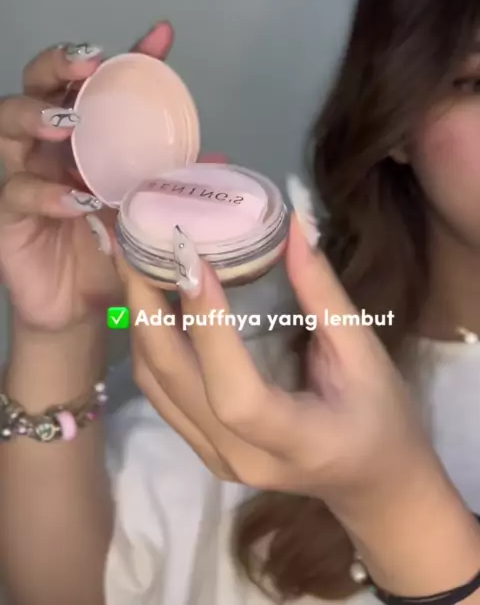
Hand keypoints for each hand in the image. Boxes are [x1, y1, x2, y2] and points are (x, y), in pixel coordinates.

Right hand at [0, 23, 224, 330]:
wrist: (84, 305)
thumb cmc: (112, 248)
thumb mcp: (146, 208)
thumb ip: (170, 179)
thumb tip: (220, 160)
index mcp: (84, 135)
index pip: (97, 83)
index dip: (128, 54)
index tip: (161, 38)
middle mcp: (48, 145)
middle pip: (37, 85)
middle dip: (58, 66)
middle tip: (87, 65)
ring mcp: (23, 175)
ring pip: (8, 125)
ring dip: (36, 116)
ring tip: (65, 123)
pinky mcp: (8, 215)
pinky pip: (17, 193)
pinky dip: (46, 194)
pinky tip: (74, 201)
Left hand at [116, 210, 433, 519]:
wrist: (370, 481)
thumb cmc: (380, 415)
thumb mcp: (364, 354)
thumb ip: (324, 294)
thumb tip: (295, 224)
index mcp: (295, 441)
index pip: (236, 393)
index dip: (209, 328)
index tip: (192, 262)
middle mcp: (241, 458)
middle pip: (174, 382)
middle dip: (147, 308)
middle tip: (137, 244)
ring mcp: (214, 458)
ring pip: (155, 384)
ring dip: (139, 320)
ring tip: (135, 261)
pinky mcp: (201, 448)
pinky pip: (159, 391)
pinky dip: (148, 341)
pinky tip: (151, 300)